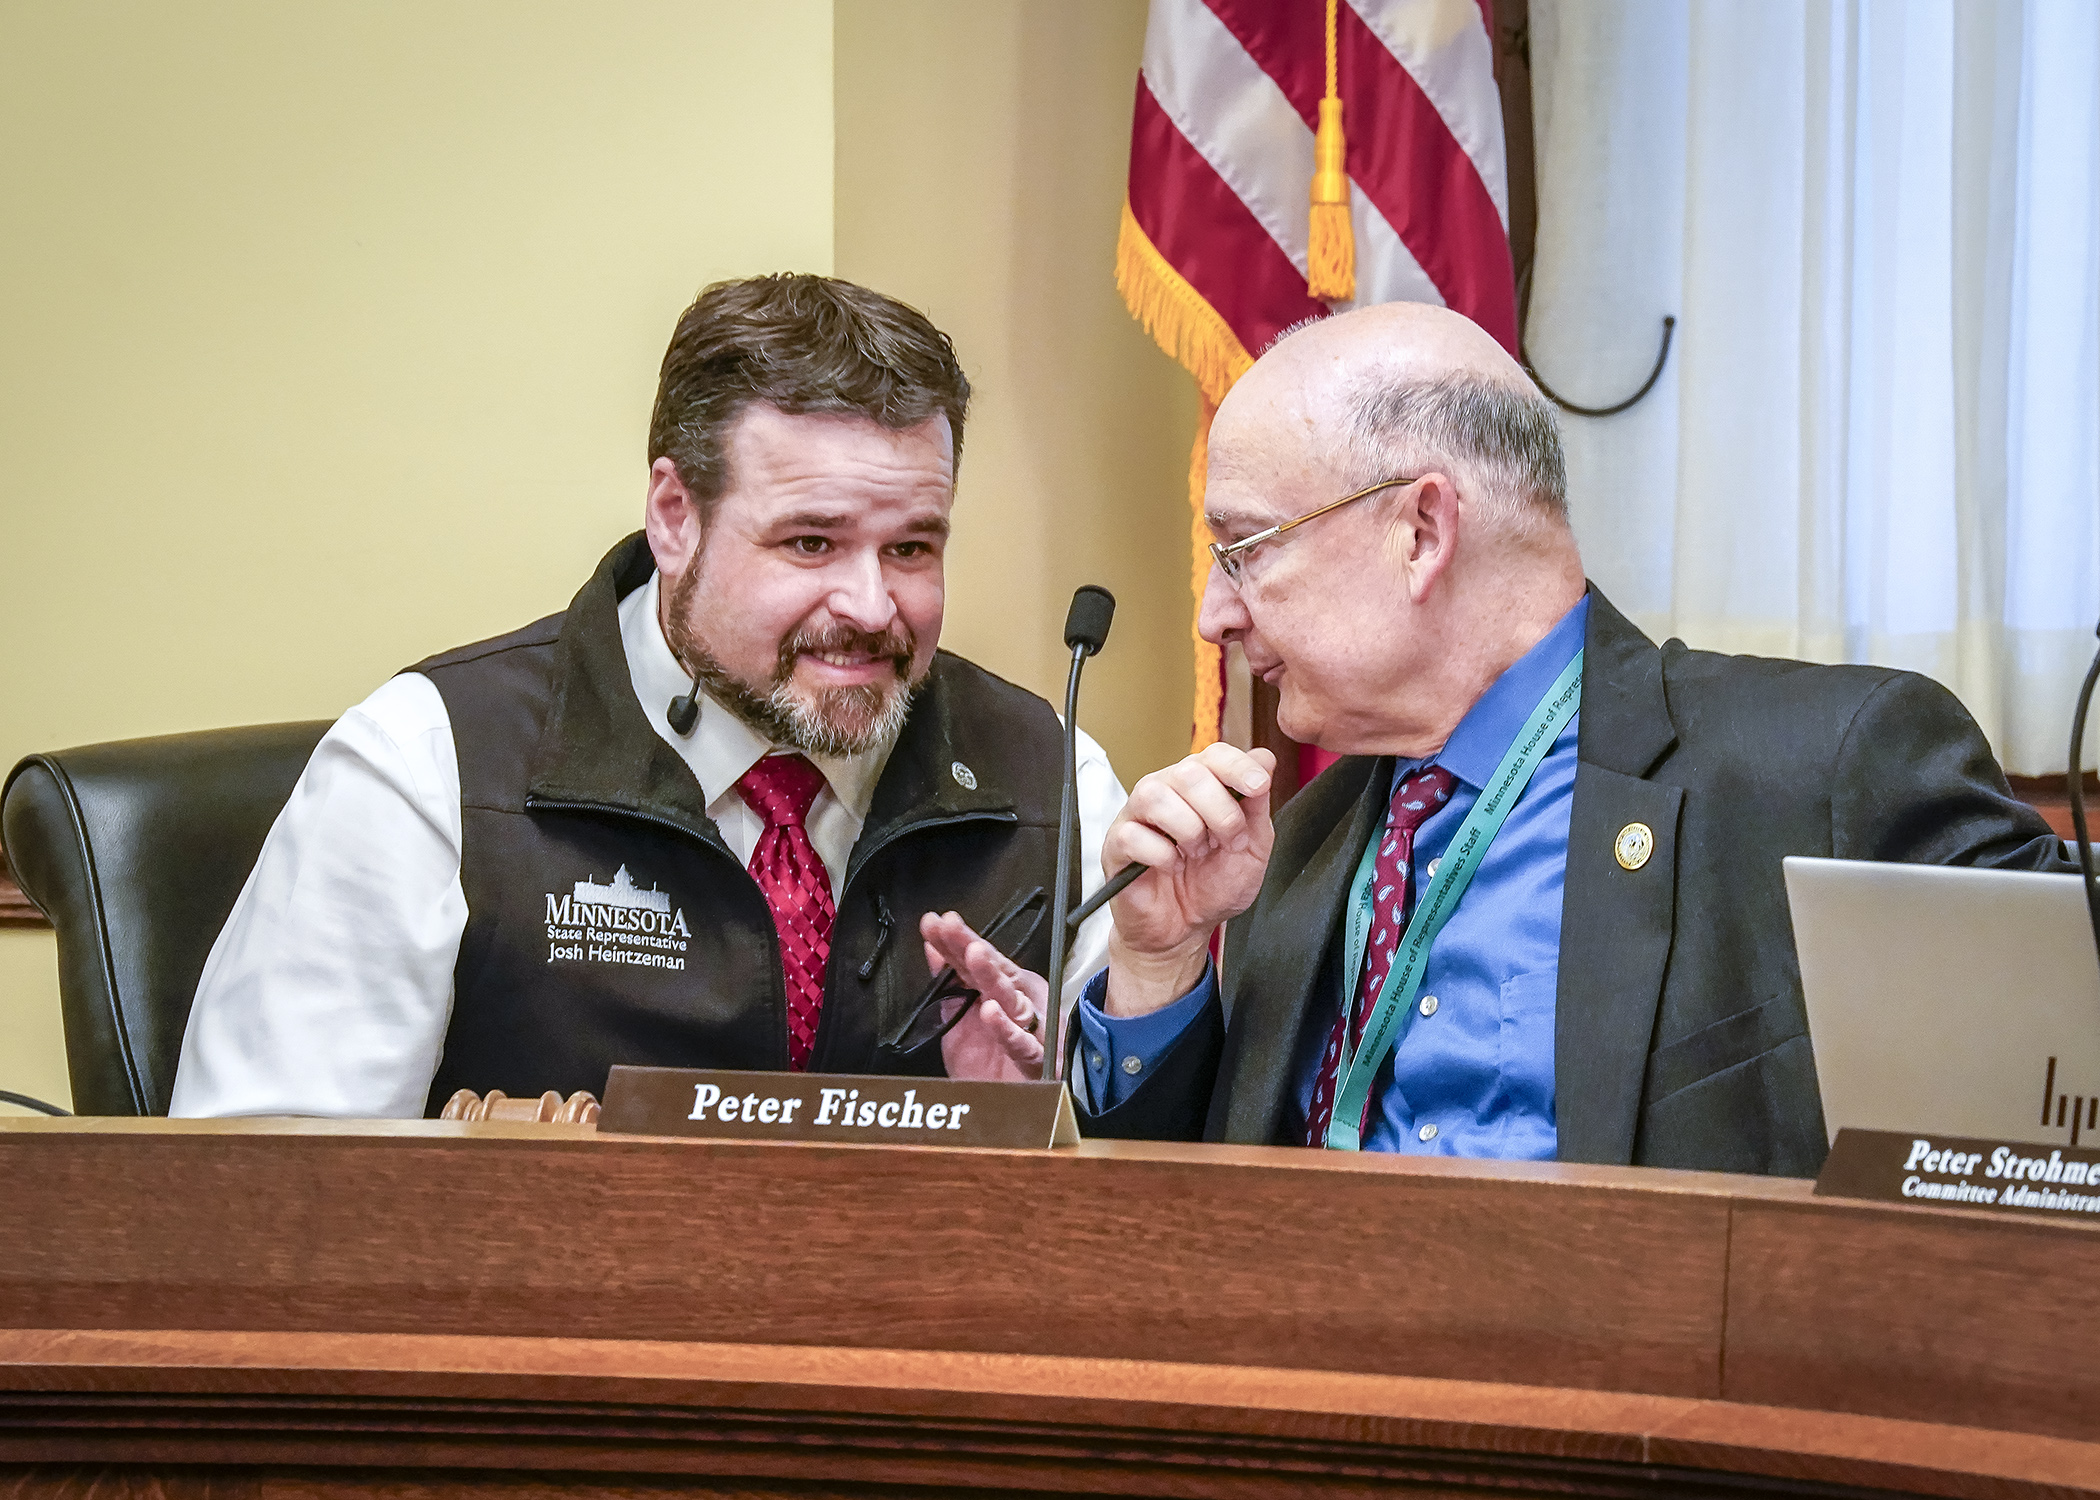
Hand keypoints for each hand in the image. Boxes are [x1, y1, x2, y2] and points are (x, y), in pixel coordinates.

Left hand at [920, 910, 1047, 1081]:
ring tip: (974, 955)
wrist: (1020, 1107)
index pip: (977, 960)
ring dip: (992, 976)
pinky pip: (1022, 1044)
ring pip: (1011, 999)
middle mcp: (1019, 1002)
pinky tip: (990, 1013)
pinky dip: (1006, 1029)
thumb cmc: (995, 1059)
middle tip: (951, 928)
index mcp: (1004, 989)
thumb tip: (933, 947)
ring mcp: (1030, 1028)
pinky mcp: (1035, 1060)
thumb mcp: (963, 1015)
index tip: (934, 922)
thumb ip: (951, 981)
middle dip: (971, 947)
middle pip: (994, 971)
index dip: (955, 940)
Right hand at [1101, 744, 1274, 1015]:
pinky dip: (1161, 855)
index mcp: (1200, 787)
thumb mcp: (1252, 848)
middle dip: (1220, 811)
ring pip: (1155, 795)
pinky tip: (1170, 866)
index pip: (1215, 753)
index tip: (1259, 787)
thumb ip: (1257, 806)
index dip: (1238, 765)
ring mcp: (1137, 816)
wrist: (1184, 930)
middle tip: (1227, 842)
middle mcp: (1166, 791)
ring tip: (1194, 854)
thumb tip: (1264, 759)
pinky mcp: (1116, 845)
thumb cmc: (1213, 886)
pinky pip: (1133, 835)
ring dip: (1188, 830)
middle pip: (1188, 772)